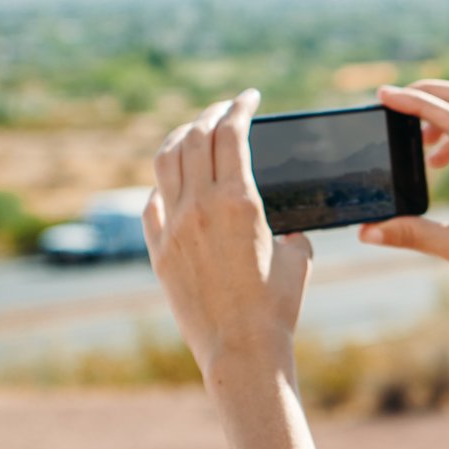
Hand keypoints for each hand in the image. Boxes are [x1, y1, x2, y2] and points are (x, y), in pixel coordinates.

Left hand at [143, 90, 312, 381]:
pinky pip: (151, 203)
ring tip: (193, 132)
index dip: (239, 107)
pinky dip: (163, 184)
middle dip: (211, 115)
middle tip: (224, 110)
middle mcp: (200, 207)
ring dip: (180, 137)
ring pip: (165, 162)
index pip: (232, 134)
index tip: (248, 97)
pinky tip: (173, 183)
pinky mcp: (158, 251)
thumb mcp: (297, 257)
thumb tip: (283, 226)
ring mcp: (173, 228)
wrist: (241, 351)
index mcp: (239, 201)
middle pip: (195, 137)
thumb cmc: (278, 307)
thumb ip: (288, 229)